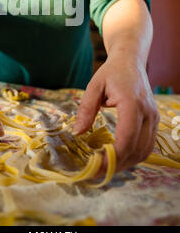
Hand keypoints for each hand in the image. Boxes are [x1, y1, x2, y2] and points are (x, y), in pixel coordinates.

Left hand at [72, 54, 159, 175]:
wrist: (131, 60)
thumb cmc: (111, 72)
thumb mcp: (94, 86)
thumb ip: (86, 109)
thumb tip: (77, 133)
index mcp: (132, 103)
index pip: (126, 138)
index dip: (113, 157)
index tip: (97, 166)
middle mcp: (147, 112)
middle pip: (136, 149)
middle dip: (118, 164)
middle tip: (98, 172)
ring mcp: (153, 117)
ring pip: (145, 150)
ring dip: (127, 163)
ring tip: (107, 166)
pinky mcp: (154, 119)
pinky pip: (148, 144)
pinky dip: (134, 155)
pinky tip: (119, 156)